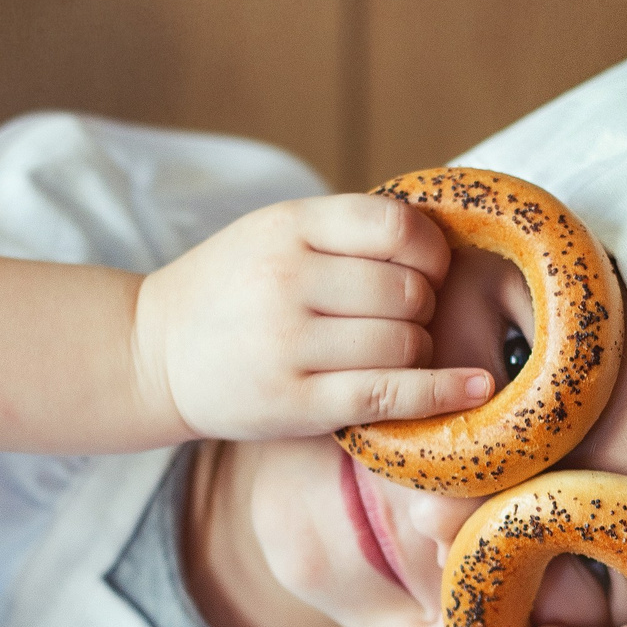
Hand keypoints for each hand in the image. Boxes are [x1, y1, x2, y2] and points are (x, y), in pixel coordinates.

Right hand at [131, 195, 497, 441]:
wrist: (151, 353)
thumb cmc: (229, 292)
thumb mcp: (272, 233)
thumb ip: (342, 232)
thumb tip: (440, 236)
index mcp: (286, 225)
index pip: (394, 226)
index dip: (430, 251)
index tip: (429, 269)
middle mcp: (286, 278)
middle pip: (407, 292)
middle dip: (423, 308)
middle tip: (403, 319)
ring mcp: (288, 343)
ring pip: (404, 343)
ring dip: (418, 352)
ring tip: (393, 353)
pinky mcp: (294, 401)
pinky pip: (390, 393)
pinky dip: (442, 392)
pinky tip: (475, 388)